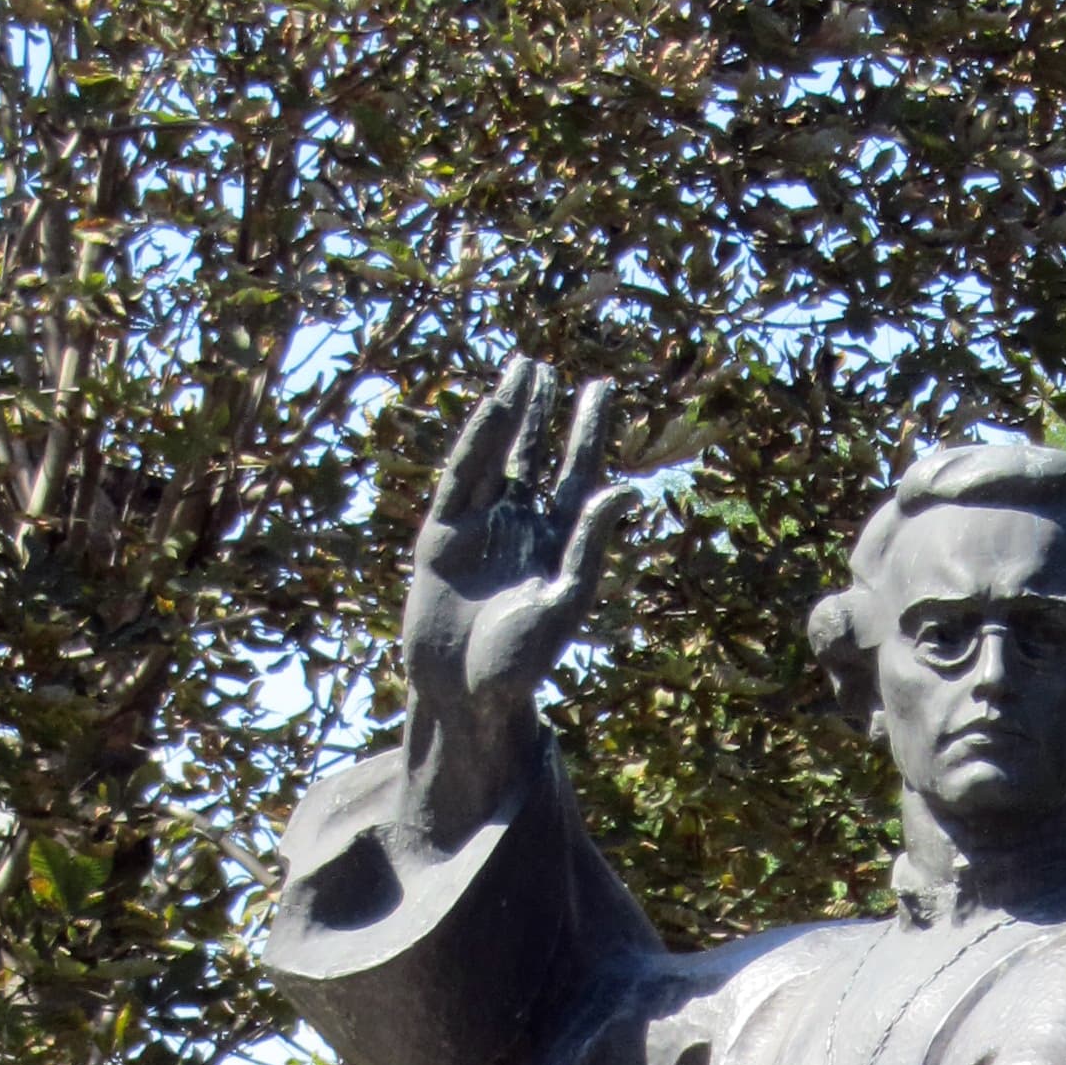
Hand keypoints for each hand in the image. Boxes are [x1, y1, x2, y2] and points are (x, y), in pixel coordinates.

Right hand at [400, 358, 635, 854]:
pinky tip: (489, 408)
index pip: (579, 476)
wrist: (460, 696)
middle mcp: (521, 532)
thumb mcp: (562, 606)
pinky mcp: (442, 537)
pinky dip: (475, 443)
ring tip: (522, 369)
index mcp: (557, 547)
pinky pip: (462, 479)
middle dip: (545, 415)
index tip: (603, 388)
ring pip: (498, 459)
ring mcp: (480, 531)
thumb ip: (589, 548)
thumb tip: (623, 490)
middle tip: (552, 368)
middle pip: (536, 458)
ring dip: (509, 415)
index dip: (590, 433)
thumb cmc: (518, 665)